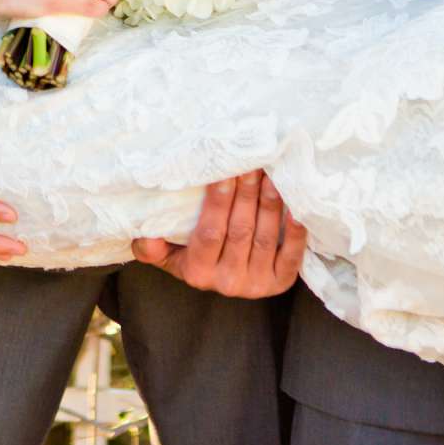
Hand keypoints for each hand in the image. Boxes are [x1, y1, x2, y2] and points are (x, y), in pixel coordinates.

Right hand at [131, 174, 306, 298]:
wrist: (223, 281)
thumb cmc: (192, 255)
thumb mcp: (167, 254)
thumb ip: (152, 248)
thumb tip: (146, 237)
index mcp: (197, 271)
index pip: (210, 231)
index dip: (220, 201)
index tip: (227, 171)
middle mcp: (227, 281)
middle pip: (240, 230)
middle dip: (247, 193)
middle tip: (254, 161)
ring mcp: (255, 284)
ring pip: (265, 238)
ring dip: (271, 203)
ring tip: (274, 173)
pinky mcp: (279, 282)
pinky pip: (292, 257)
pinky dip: (296, 233)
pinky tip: (298, 208)